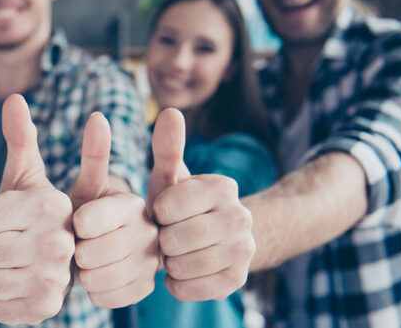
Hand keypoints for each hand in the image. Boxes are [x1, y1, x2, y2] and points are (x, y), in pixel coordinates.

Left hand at [0, 94, 73, 324]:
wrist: (62, 262)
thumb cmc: (35, 213)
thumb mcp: (28, 175)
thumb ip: (21, 137)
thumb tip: (14, 97)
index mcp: (53, 205)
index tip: (5, 217)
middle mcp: (60, 242)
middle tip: (6, 243)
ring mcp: (55, 279)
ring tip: (9, 264)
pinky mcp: (46, 309)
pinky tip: (12, 286)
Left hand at [70, 112, 158, 307]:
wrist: (101, 250)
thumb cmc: (89, 209)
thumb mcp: (89, 181)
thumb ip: (92, 150)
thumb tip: (89, 114)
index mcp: (134, 202)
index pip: (89, 220)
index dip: (78, 226)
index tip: (80, 223)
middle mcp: (150, 230)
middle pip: (90, 253)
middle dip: (76, 250)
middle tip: (81, 243)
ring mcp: (151, 263)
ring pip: (96, 279)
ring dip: (84, 272)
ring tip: (89, 259)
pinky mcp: (145, 290)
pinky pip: (104, 298)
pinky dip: (94, 291)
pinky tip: (99, 277)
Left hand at [148, 108, 254, 300]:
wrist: (207, 241)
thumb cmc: (177, 206)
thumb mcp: (169, 177)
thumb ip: (166, 147)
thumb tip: (170, 111)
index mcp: (223, 186)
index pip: (166, 206)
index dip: (156, 213)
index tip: (162, 212)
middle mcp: (242, 217)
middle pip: (174, 238)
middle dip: (162, 240)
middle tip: (167, 236)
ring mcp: (245, 251)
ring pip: (182, 265)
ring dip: (168, 262)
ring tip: (173, 252)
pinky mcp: (238, 281)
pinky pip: (189, 288)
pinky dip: (177, 283)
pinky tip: (180, 271)